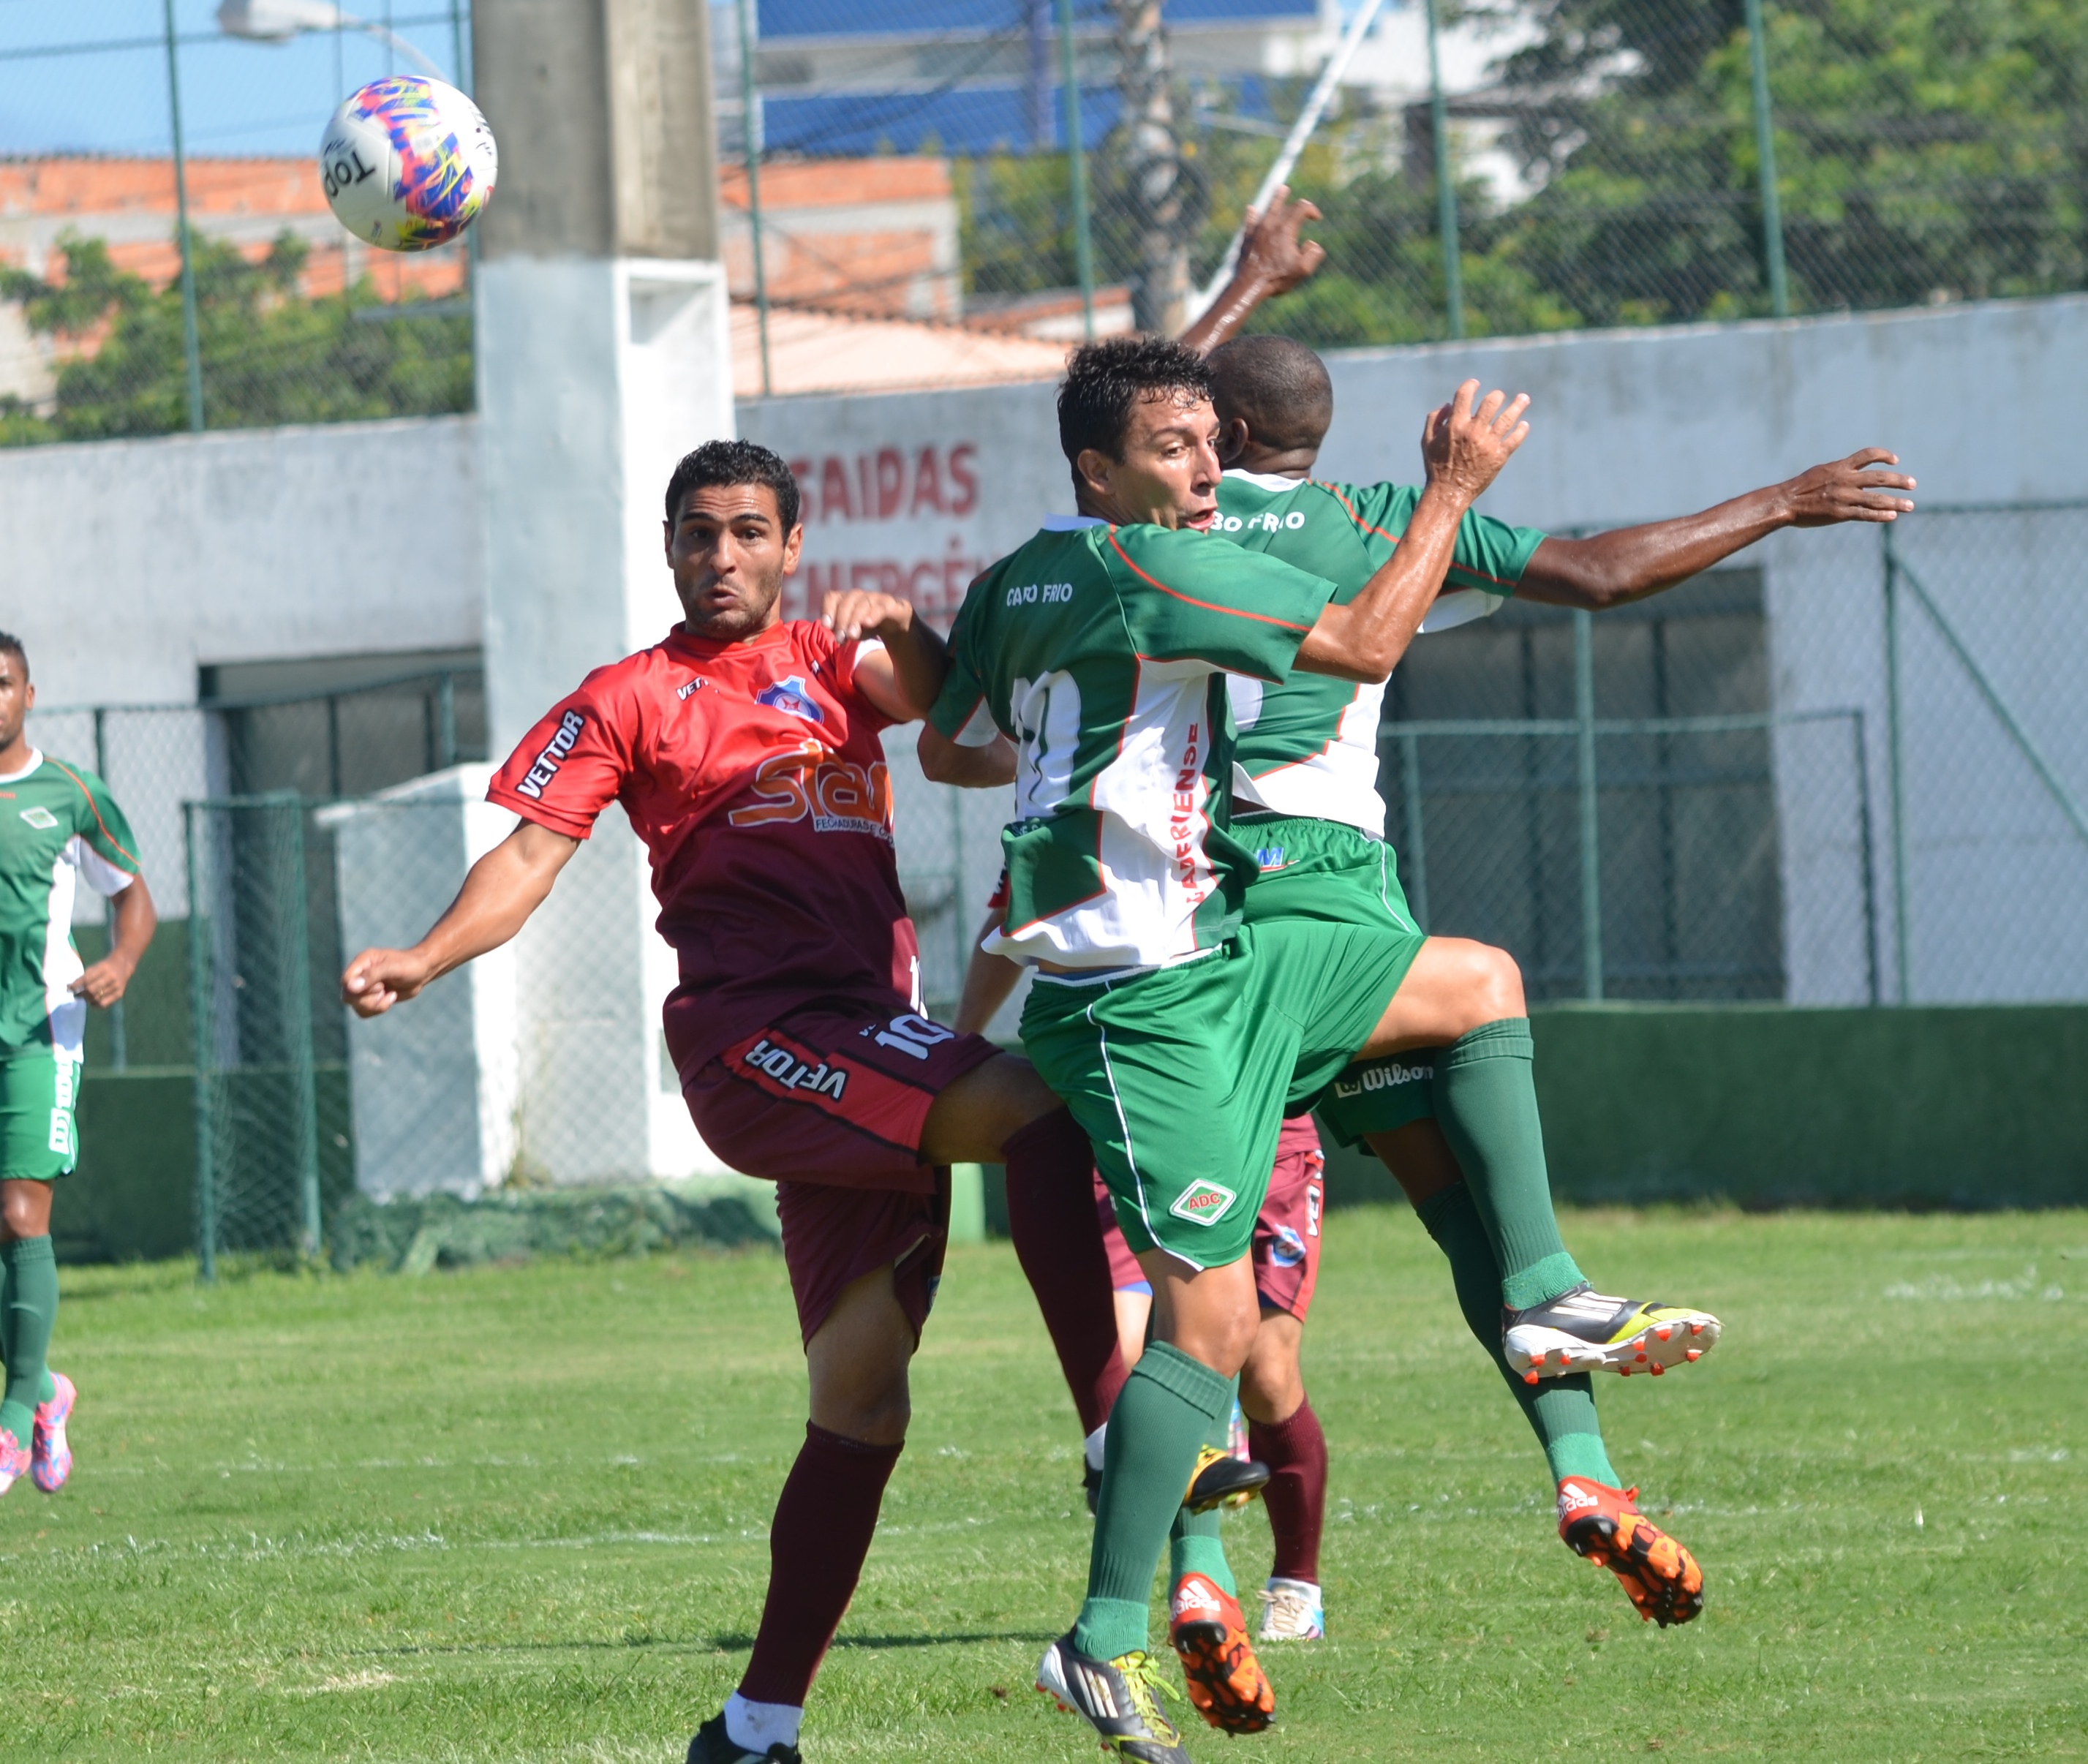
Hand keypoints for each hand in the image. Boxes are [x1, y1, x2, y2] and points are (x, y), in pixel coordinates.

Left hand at [69, 954, 134, 1008]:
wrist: (123, 965)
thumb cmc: (104, 967)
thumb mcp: (95, 967)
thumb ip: (84, 977)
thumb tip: (70, 989)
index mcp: (103, 968)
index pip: (86, 979)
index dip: (76, 985)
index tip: (69, 989)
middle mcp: (111, 977)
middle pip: (91, 990)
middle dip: (81, 994)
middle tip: (77, 995)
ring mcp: (116, 986)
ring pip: (96, 998)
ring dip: (87, 999)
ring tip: (84, 997)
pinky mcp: (119, 994)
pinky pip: (104, 1004)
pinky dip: (95, 1004)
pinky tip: (92, 1001)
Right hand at [342, 948, 434, 1017]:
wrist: (423, 971)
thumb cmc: (410, 965)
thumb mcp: (393, 968)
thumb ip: (372, 975)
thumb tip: (350, 987)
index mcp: (362, 961)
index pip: (345, 981)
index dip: (358, 989)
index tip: (379, 986)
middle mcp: (359, 974)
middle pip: (348, 996)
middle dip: (368, 999)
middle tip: (384, 989)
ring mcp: (364, 986)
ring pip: (356, 1006)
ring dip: (375, 1006)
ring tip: (390, 994)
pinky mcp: (371, 997)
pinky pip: (364, 1011)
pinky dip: (378, 1009)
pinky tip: (391, 998)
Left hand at [821, 589, 914, 643]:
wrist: (899, 626)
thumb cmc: (870, 628)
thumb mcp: (854, 633)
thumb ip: (845, 633)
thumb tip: (840, 636)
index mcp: (847, 600)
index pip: (833, 597)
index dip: (827, 609)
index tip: (826, 625)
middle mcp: (861, 596)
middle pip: (847, 602)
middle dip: (841, 621)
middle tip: (839, 639)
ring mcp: (878, 598)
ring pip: (863, 604)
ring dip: (854, 620)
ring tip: (851, 636)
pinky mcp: (893, 605)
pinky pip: (882, 608)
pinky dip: (873, 615)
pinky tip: (867, 624)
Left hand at [1234, 186, 1324, 295]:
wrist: (1249, 285)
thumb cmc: (1276, 278)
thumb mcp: (1303, 269)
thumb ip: (1314, 253)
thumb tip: (1311, 244)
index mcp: (1286, 229)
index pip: (1302, 207)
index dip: (1312, 209)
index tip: (1317, 218)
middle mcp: (1271, 224)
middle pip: (1286, 205)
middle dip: (1297, 205)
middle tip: (1304, 208)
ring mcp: (1257, 229)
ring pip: (1268, 208)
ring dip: (1276, 198)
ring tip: (1281, 188)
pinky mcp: (1247, 238)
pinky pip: (1249, 222)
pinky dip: (1251, 215)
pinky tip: (1251, 210)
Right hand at [1421, 380, 1531, 501]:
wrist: (1449, 492)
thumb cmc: (1436, 466)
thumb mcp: (1427, 441)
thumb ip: (1435, 419)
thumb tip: (1449, 405)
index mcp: (1455, 425)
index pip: (1465, 395)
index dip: (1470, 386)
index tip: (1475, 384)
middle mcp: (1474, 431)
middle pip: (1491, 403)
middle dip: (1496, 396)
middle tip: (1498, 397)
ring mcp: (1489, 444)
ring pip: (1508, 418)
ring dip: (1517, 406)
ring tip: (1524, 398)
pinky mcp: (1499, 457)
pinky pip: (1514, 439)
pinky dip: (1521, 430)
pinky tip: (1523, 424)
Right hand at [1781, 448, 1915, 526]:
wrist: (1784, 502)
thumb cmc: (1798, 488)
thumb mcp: (1820, 473)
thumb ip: (1837, 472)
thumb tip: (1848, 471)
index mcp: (1840, 467)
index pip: (1868, 455)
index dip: (1884, 456)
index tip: (1895, 461)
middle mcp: (1845, 480)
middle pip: (1879, 478)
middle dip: (1899, 481)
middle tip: (1912, 484)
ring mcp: (1844, 497)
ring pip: (1877, 498)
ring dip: (1896, 502)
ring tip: (1910, 505)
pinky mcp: (1840, 513)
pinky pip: (1865, 514)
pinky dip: (1880, 515)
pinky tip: (1892, 516)